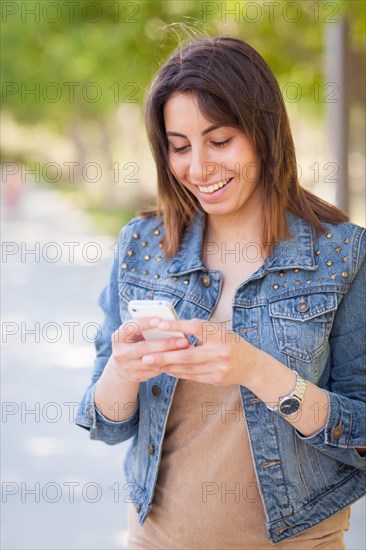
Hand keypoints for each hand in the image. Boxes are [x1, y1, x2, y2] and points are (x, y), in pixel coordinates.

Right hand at [109, 318, 189, 382]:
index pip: (130, 327)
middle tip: (184, 340)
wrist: (123, 364)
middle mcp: (120, 353)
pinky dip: (169, 364)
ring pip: (152, 362)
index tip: (160, 320)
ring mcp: (127, 367)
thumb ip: (146, 326)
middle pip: (143, 348)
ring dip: (171, 356)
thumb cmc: (135, 340)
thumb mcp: (134, 332)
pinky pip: (155, 371)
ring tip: (186, 350)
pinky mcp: (136, 377)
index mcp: (118, 337)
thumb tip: (169, 321)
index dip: (144, 323)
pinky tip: (183, 360)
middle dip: (165, 344)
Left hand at [141, 318, 259, 385]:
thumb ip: (203, 331)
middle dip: (164, 356)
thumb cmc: (234, 344)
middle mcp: (220, 352)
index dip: (178, 325)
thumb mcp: (222, 331)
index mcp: (221, 335)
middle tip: (146, 356)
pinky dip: (178, 373)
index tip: (160, 324)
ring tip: (151, 363)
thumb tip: (175, 330)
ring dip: (167, 366)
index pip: (197, 327)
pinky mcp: (216, 380)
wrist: (253, 366)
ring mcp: (218, 368)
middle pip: (187, 355)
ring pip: (187, 368)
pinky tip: (166, 370)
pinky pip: (192, 377)